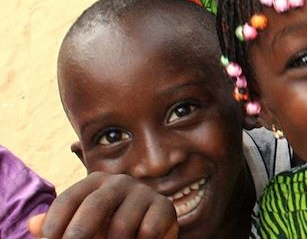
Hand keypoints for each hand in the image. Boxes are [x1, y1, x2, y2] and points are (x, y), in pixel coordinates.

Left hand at [27, 172, 177, 238]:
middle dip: (80, 233)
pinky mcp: (164, 207)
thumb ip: (57, 226)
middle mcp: (119, 182)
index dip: (54, 224)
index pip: (68, 199)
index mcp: (94, 182)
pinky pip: (147, 231)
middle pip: (95, 205)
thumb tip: (33, 225)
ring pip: (122, 225)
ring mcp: (144, 192)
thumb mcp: (81, 226)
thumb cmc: (107, 228)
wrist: (149, 231)